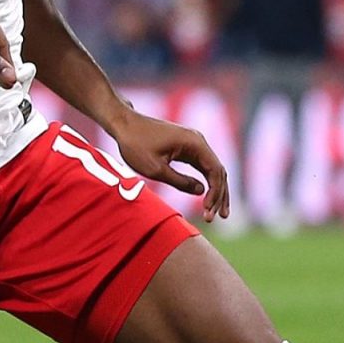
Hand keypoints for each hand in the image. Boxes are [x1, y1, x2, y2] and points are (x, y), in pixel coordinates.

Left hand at [109, 111, 232, 221]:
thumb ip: (180, 181)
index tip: (208, 211)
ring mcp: (193, 143)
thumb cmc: (136, 145)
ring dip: (216, 190)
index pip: (216, 171)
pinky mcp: (186, 147)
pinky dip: (206, 182)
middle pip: (218, 171)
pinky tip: (207, 198)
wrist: (124, 125)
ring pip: (212, 169)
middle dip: (219, 195)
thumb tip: (201, 191)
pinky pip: (202, 166)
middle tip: (217, 217)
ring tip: (217, 213)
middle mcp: (198, 141)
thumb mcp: (156, 169)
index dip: (215, 193)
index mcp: (194, 143)